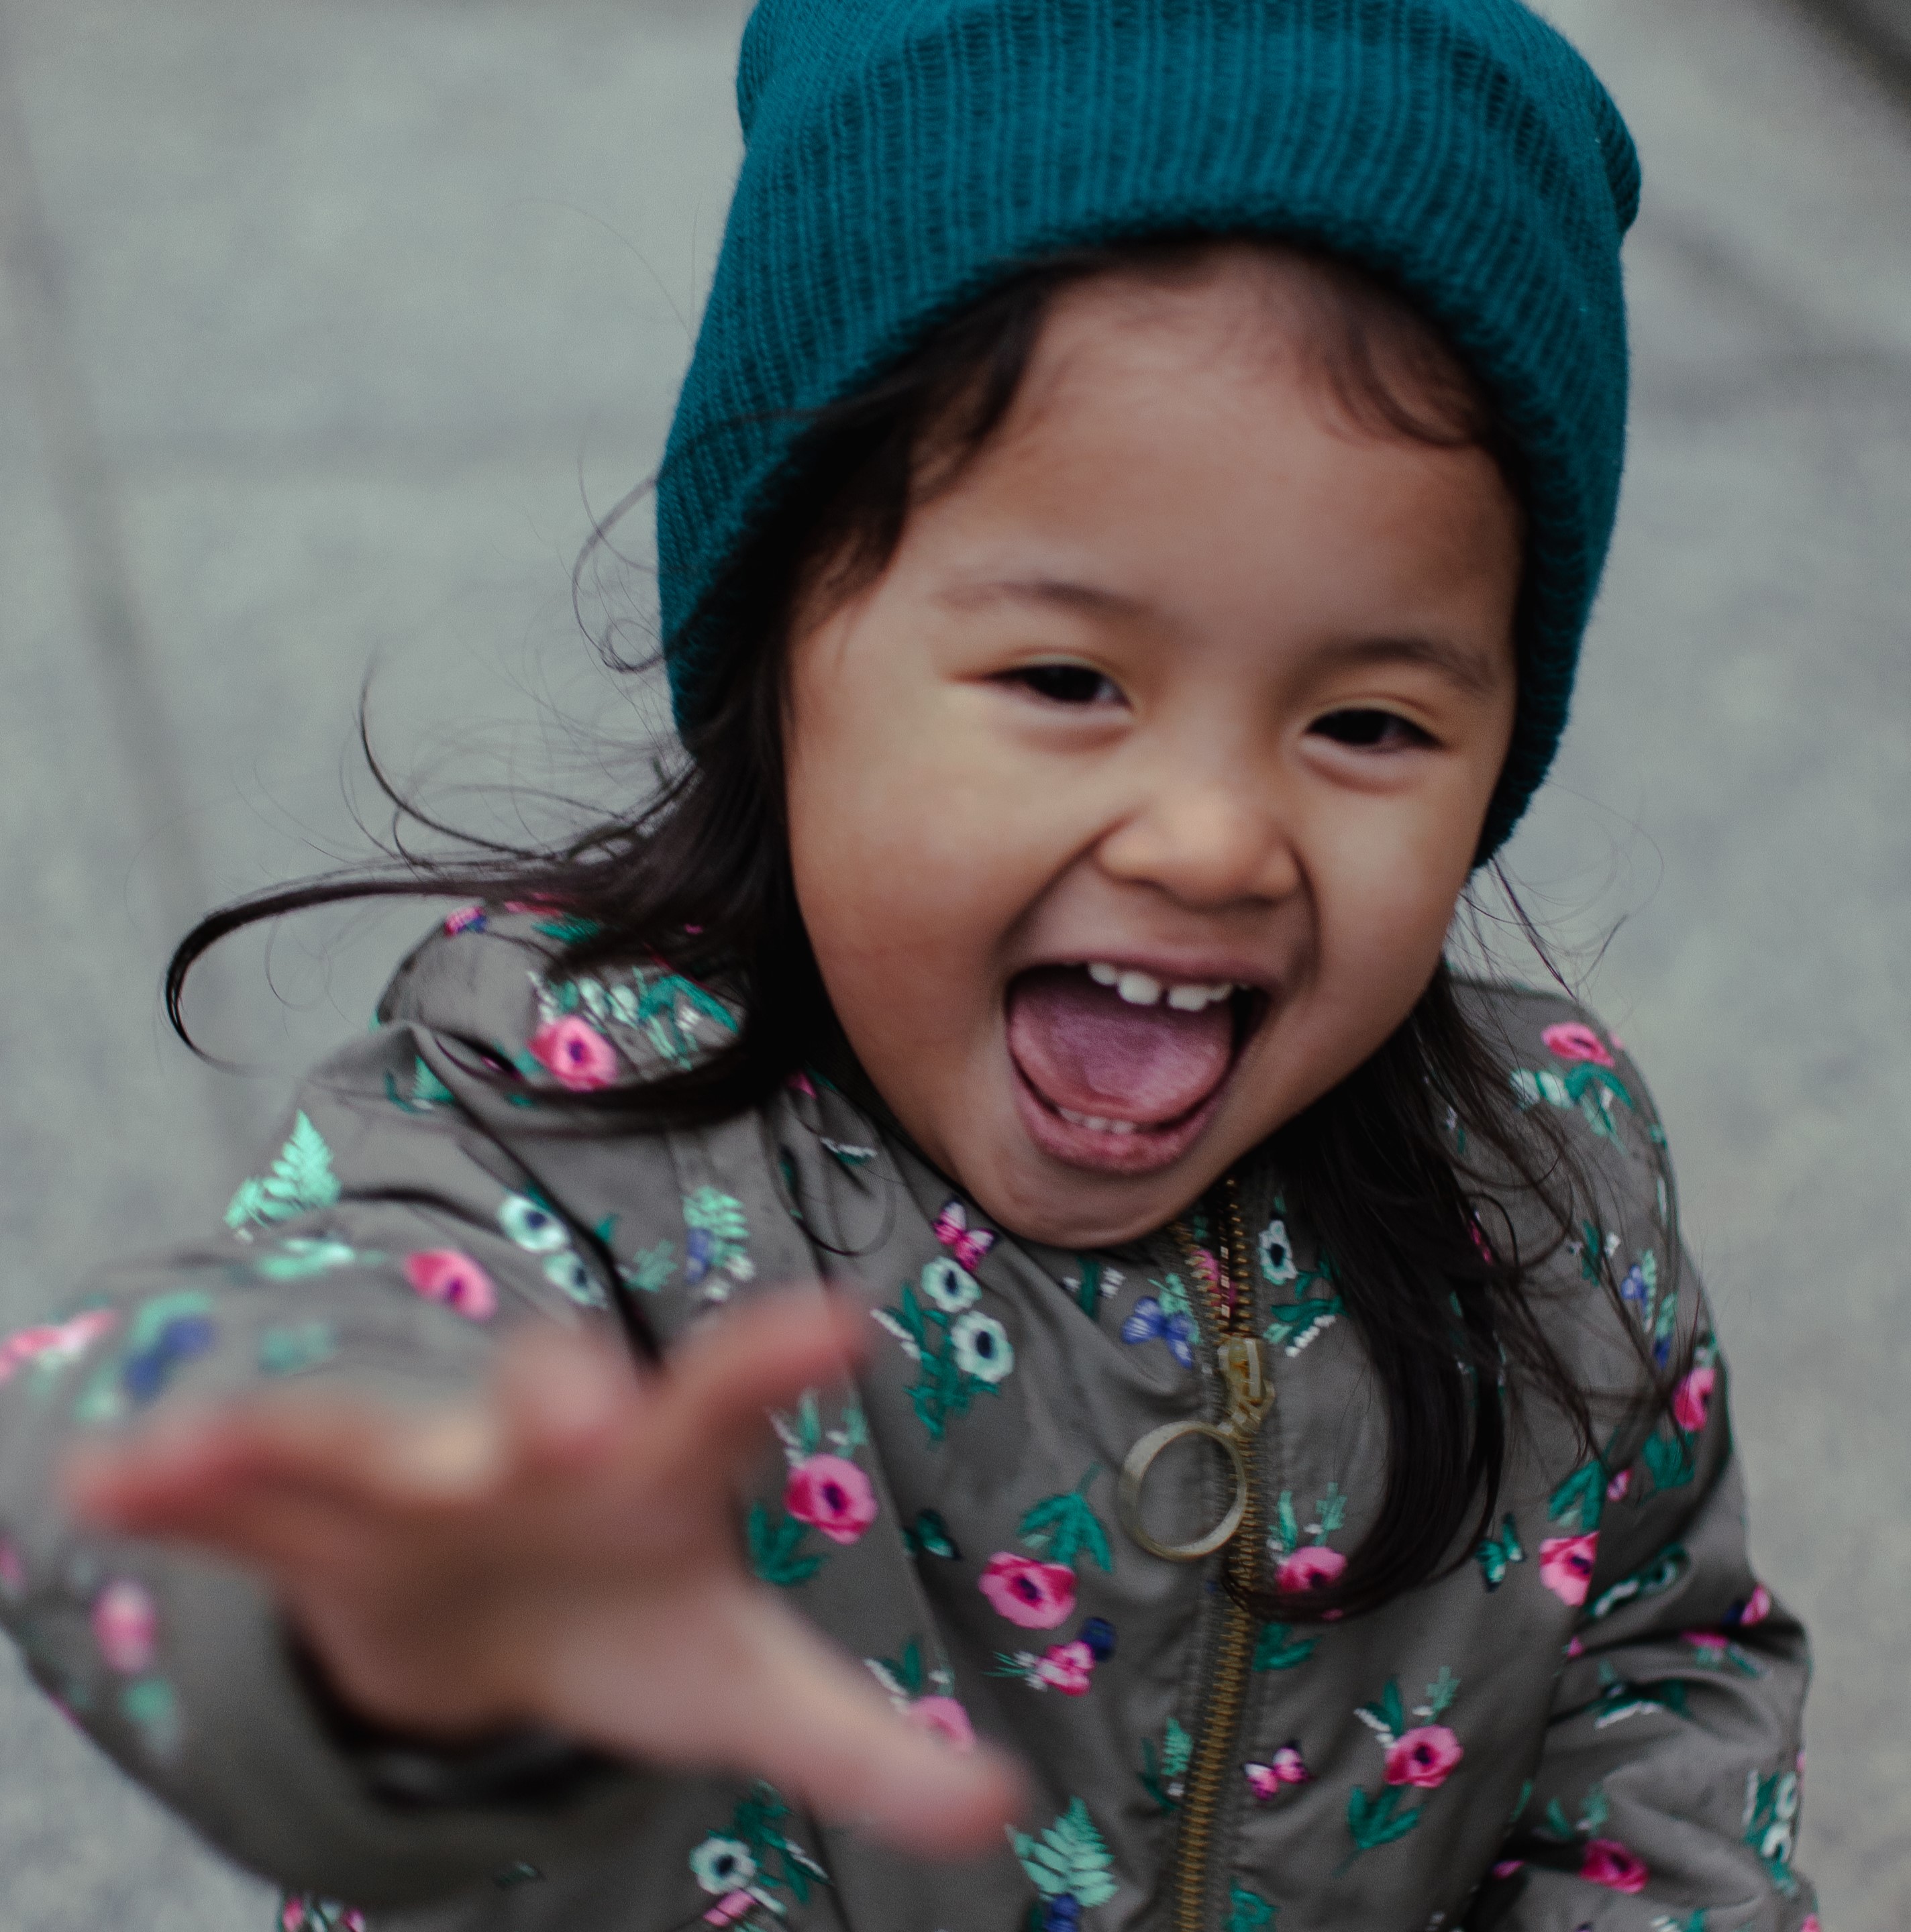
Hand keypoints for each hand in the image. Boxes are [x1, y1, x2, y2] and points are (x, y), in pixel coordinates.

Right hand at [65, 1294, 1020, 1857]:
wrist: (491, 1599)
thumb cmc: (632, 1623)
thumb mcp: (743, 1685)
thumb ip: (861, 1742)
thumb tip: (998, 1807)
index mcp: (660, 1467)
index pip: (729, 1401)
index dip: (780, 1364)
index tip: (839, 1327)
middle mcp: (537, 1441)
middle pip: (544, 1401)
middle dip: (551, 1399)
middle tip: (581, 1411)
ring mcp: (416, 1468)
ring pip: (367, 1434)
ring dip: (315, 1436)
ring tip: (222, 1441)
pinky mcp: (310, 1512)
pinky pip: (243, 1490)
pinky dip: (181, 1481)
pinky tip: (108, 1484)